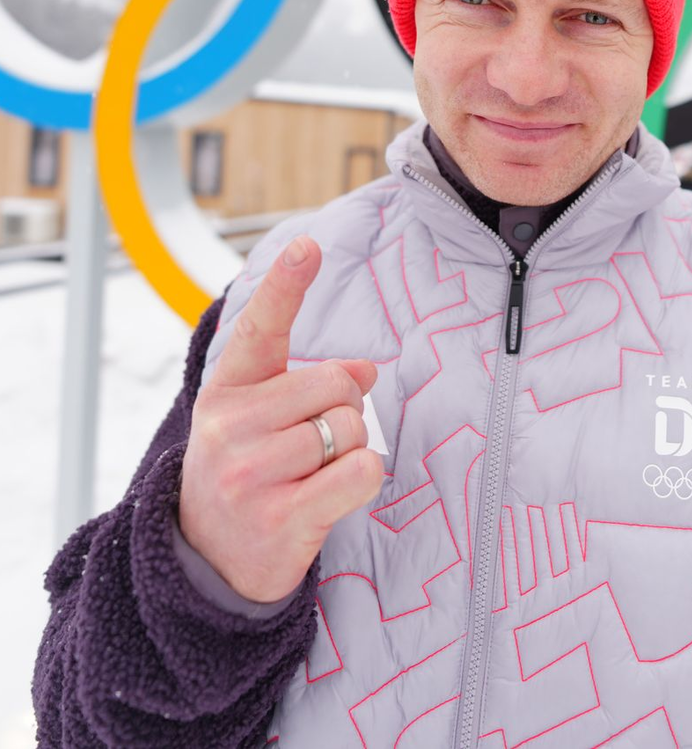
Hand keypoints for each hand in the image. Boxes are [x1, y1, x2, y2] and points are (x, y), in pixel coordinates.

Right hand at [178, 235, 383, 602]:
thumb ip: (307, 383)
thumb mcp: (260, 419)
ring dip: (350, 450)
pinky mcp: (280, 518)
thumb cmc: (247, 473)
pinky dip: (362, 480)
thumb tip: (366, 369)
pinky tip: (328, 497)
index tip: (307, 245)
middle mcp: (229, 426)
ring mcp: (250, 474)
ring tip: (310, 475)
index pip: (260, 327)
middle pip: (337, 386)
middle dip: (344, 411)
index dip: (286, 284)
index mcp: (227, 391)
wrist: (208, 563)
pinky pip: (361, 472)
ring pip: (353, 428)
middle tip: (313, 445)